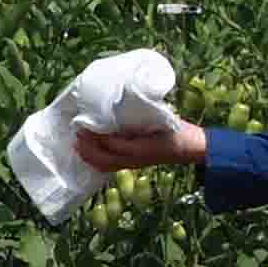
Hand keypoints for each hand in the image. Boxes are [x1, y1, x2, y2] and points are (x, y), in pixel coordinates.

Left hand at [72, 118, 208, 173]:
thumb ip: (143, 111)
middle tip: (77, 133)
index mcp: (141, 147)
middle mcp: (135, 159)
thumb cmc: (177, 130)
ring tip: (77, 144)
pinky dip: (97, 162)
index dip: (96, 137)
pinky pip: (111, 167)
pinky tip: (90, 155)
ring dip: (89, 156)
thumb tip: (121, 99)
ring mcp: (134, 164)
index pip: (113, 144)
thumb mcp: (161, 118)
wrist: (191, 147)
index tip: (84, 124)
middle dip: (87, 147)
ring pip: (105, 165)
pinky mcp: (134, 165)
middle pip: (104, 158)